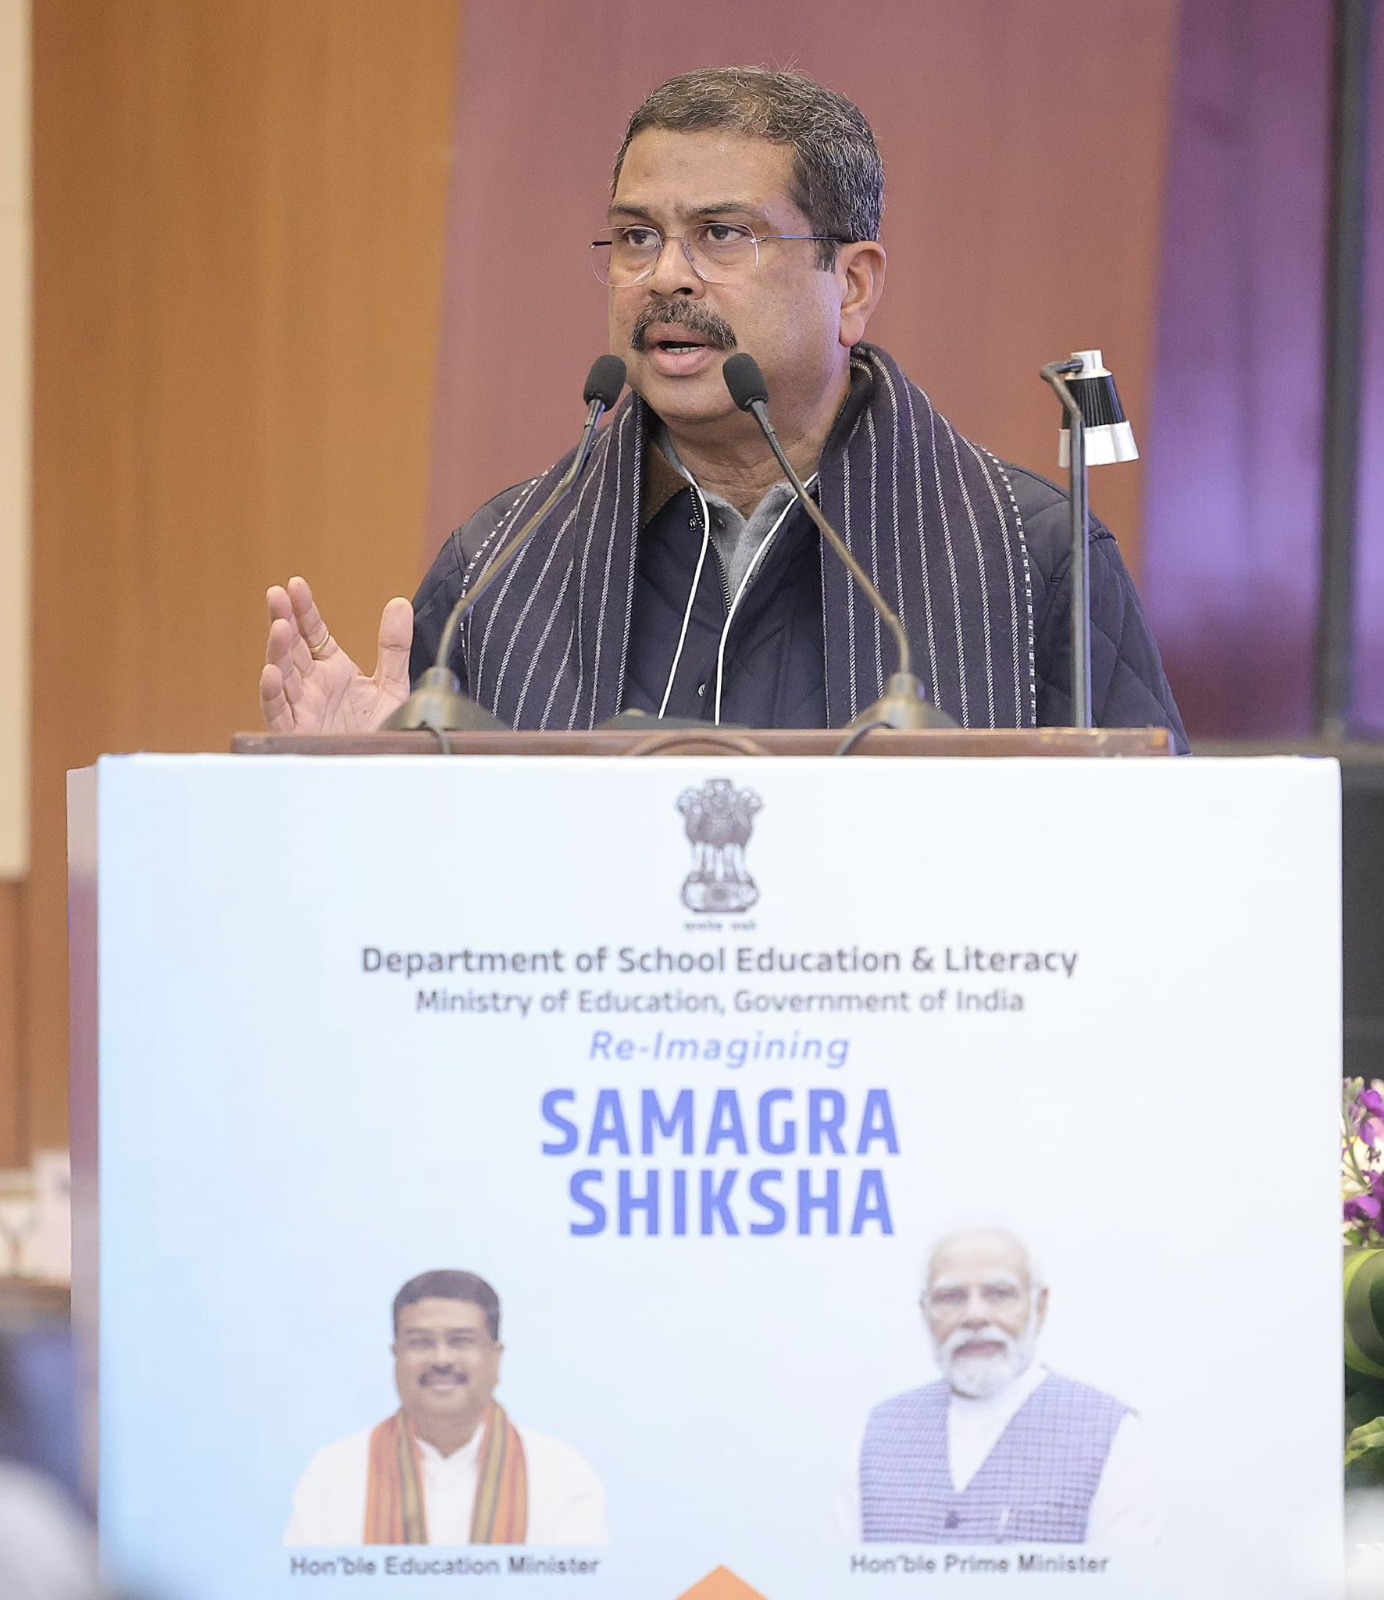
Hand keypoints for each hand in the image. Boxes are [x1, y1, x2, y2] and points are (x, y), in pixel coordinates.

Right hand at [259, 576, 412, 733]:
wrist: (384, 769)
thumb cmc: (380, 731)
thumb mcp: (392, 685)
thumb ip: (393, 646)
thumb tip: (399, 604)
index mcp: (332, 671)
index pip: (313, 633)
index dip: (304, 610)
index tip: (296, 585)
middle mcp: (312, 686)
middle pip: (292, 648)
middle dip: (283, 621)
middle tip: (276, 595)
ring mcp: (302, 708)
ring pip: (283, 676)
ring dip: (278, 652)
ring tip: (279, 628)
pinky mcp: (297, 733)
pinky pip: (279, 712)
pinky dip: (273, 694)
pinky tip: (272, 674)